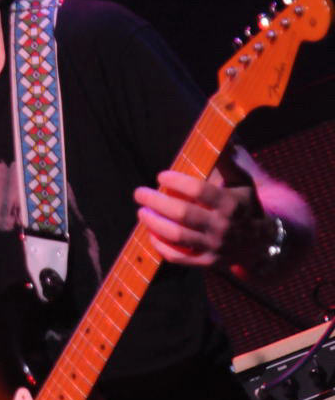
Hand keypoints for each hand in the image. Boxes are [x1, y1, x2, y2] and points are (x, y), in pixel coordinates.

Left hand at [134, 167, 264, 268]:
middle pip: (183, 214)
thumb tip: (222, 138)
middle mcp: (223, 226)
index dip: (177, 182)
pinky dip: (161, 247)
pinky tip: (150, 234)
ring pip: (178, 236)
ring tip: (141, 212)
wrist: (260, 243)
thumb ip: (228, 162)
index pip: (200, 190)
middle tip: (139, 193)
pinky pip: (179, 258)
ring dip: (155, 223)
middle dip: (157, 202)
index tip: (160, 176)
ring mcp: (215, 246)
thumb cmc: (245, 206)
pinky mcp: (208, 262)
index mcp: (231, 203)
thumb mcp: (243, 182)